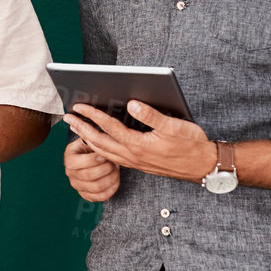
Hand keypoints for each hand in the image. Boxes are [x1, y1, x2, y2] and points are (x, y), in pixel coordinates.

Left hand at [61, 100, 216, 182]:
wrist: (202, 166)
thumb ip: (151, 115)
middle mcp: (132, 156)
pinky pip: (112, 157)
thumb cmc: (191, 145)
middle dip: (81, 128)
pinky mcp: (138, 165)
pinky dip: (100, 149)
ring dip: (88, 139)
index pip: (109, 128)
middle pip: (99, 142)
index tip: (79, 106)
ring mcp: (134, 162)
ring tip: (76, 129)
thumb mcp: (174, 126)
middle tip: (67, 118)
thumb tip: (131, 104)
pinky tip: (97, 144)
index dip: (92, 115)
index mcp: (138, 145)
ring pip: (104, 152)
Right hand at [64, 137, 120, 202]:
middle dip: (105, 169)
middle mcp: (71, 174)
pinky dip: (111, 189)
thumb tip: (74, 118)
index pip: (77, 163)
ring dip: (110, 178)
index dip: (93, 160)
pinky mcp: (87, 194)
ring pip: (96, 187)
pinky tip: (115, 179)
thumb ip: (85, 131)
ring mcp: (78, 185)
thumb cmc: (92, 148)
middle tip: (113, 162)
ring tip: (115, 169)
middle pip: (88, 176)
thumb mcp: (87, 138)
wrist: (92, 159)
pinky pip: (101, 196)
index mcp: (69, 159)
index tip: (104, 154)